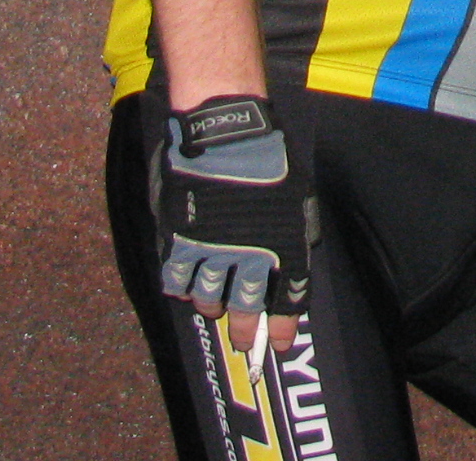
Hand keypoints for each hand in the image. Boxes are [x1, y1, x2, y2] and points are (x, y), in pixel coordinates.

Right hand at [153, 96, 315, 330]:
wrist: (227, 133)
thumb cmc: (267, 156)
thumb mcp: (297, 194)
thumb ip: (297, 229)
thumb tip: (298, 252)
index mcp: (284, 246)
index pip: (288, 299)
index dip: (284, 324)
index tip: (281, 342)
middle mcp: (250, 257)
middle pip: (248, 307)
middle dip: (247, 329)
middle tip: (245, 342)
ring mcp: (212, 252)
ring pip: (210, 298)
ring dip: (214, 306)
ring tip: (215, 308)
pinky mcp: (181, 241)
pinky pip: (177, 280)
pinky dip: (182, 288)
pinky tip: (186, 288)